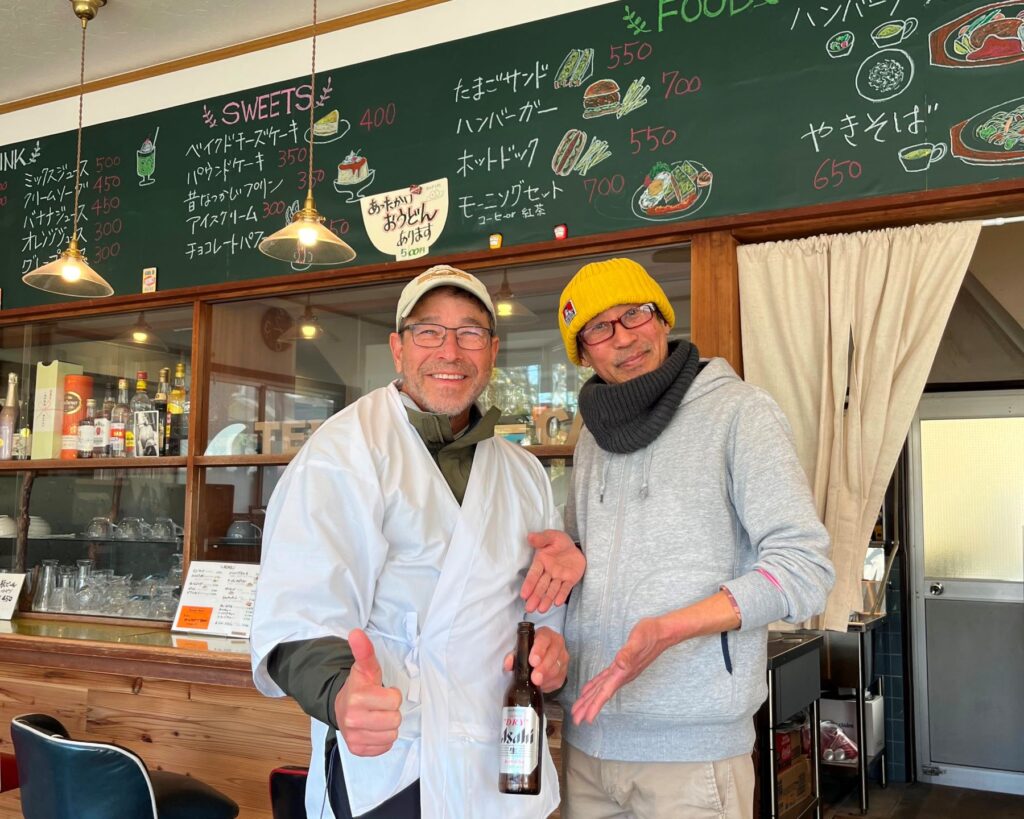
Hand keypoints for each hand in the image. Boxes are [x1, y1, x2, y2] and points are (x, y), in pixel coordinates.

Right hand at [334, 629, 402, 756]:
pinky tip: (373, 729)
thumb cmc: (359, 687)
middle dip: (390, 711)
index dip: (391, 695)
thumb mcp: (365, 668)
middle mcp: (352, 720)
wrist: (341, 707)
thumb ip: (364, 651)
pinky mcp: (357, 750)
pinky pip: (385, 747)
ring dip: (387, 726)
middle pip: (395, 720)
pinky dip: (382, 739)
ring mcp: (354, 737)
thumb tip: (356, 633)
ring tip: (376, 716)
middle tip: (379, 705)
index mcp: (357, 698)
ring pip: (391, 735)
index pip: (394, 700)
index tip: (381, 692)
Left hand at [503, 626, 568, 692]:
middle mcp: (557, 643)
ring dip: (546, 678)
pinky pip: (559, 679)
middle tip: (535, 678)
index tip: (532, 662)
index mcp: (546, 634)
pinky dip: (549, 684)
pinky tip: (541, 685)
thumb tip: (508, 664)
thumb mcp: (520, 648)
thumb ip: (513, 654)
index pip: (544, 639)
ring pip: (557, 668)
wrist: (543, 652)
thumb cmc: (530, 649)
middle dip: (543, 668)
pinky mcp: (564, 670)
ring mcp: (563, 657)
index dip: (538, 650)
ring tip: (536, 683)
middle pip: (553, 655)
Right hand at [520, 530, 585, 612]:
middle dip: (535, 597)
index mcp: (541, 561)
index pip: (534, 574)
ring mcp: (559, 577)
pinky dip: (561, 595)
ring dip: (546, 600)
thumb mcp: (552, 536)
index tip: (524, 595)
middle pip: (541, 586)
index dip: (529, 584)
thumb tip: (530, 537)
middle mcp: (548, 571)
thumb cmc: (560, 542)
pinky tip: (557, 603)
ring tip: (542, 610)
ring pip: (552, 590)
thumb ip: (542, 538)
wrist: (575, 546)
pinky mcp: (570, 580)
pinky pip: (565, 588)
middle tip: (529, 608)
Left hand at [571, 617, 670, 724]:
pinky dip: (595, 685)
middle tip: (576, 720)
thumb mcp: (638, 641)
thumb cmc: (650, 634)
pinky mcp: (621, 665)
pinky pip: (605, 679)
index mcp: (623, 672)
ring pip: (602, 688)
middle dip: (588, 707)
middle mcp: (622, 675)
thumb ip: (628, 653)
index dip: (595, 706)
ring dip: (590, 699)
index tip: (587, 719)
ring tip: (579, 709)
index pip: (606, 692)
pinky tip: (589, 689)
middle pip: (602, 694)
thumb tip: (621, 664)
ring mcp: (622, 671)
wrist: (663, 633)